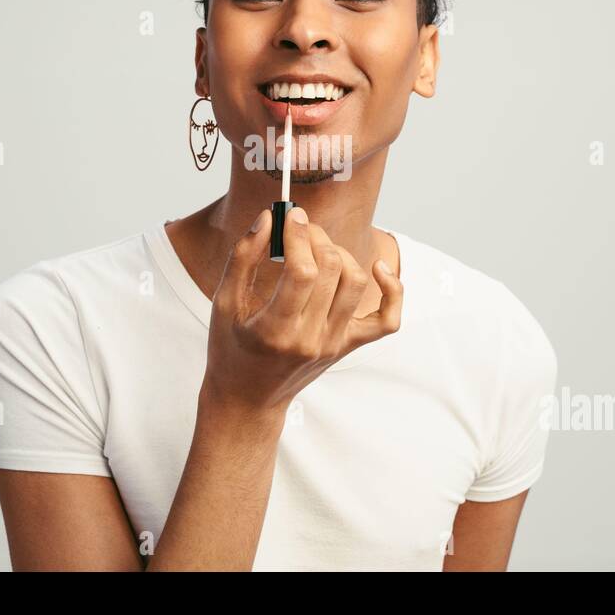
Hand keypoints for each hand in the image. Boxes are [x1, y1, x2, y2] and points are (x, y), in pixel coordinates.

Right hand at [202, 206, 403, 416]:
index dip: (299, 235)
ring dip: (340, 253)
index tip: (290, 215)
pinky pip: (386, 320)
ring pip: (355, 284)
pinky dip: (392, 291)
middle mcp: (309, 339)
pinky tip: (378, 268)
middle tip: (300, 228)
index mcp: (274, 330)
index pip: (301, 271)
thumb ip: (243, 258)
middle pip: (330, 270)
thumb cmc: (230, 349)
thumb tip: (267, 218)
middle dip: (316, 237)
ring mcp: (333, 344)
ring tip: (319, 248)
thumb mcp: (222, 304)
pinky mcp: (348, 346)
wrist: (248, 398)